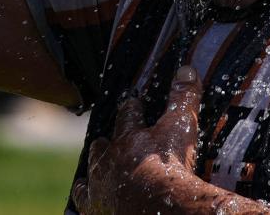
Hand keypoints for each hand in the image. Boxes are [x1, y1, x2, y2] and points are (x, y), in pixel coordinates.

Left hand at [72, 66, 202, 213]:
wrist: (158, 208)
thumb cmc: (171, 168)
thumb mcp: (181, 129)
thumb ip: (184, 99)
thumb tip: (187, 68)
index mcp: (128, 137)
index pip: (127, 115)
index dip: (131, 109)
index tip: (133, 104)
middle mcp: (109, 159)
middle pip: (103, 145)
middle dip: (106, 141)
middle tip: (107, 138)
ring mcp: (99, 185)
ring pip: (90, 172)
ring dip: (94, 166)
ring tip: (96, 165)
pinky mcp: (95, 208)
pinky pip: (82, 201)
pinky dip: (83, 197)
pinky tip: (82, 197)